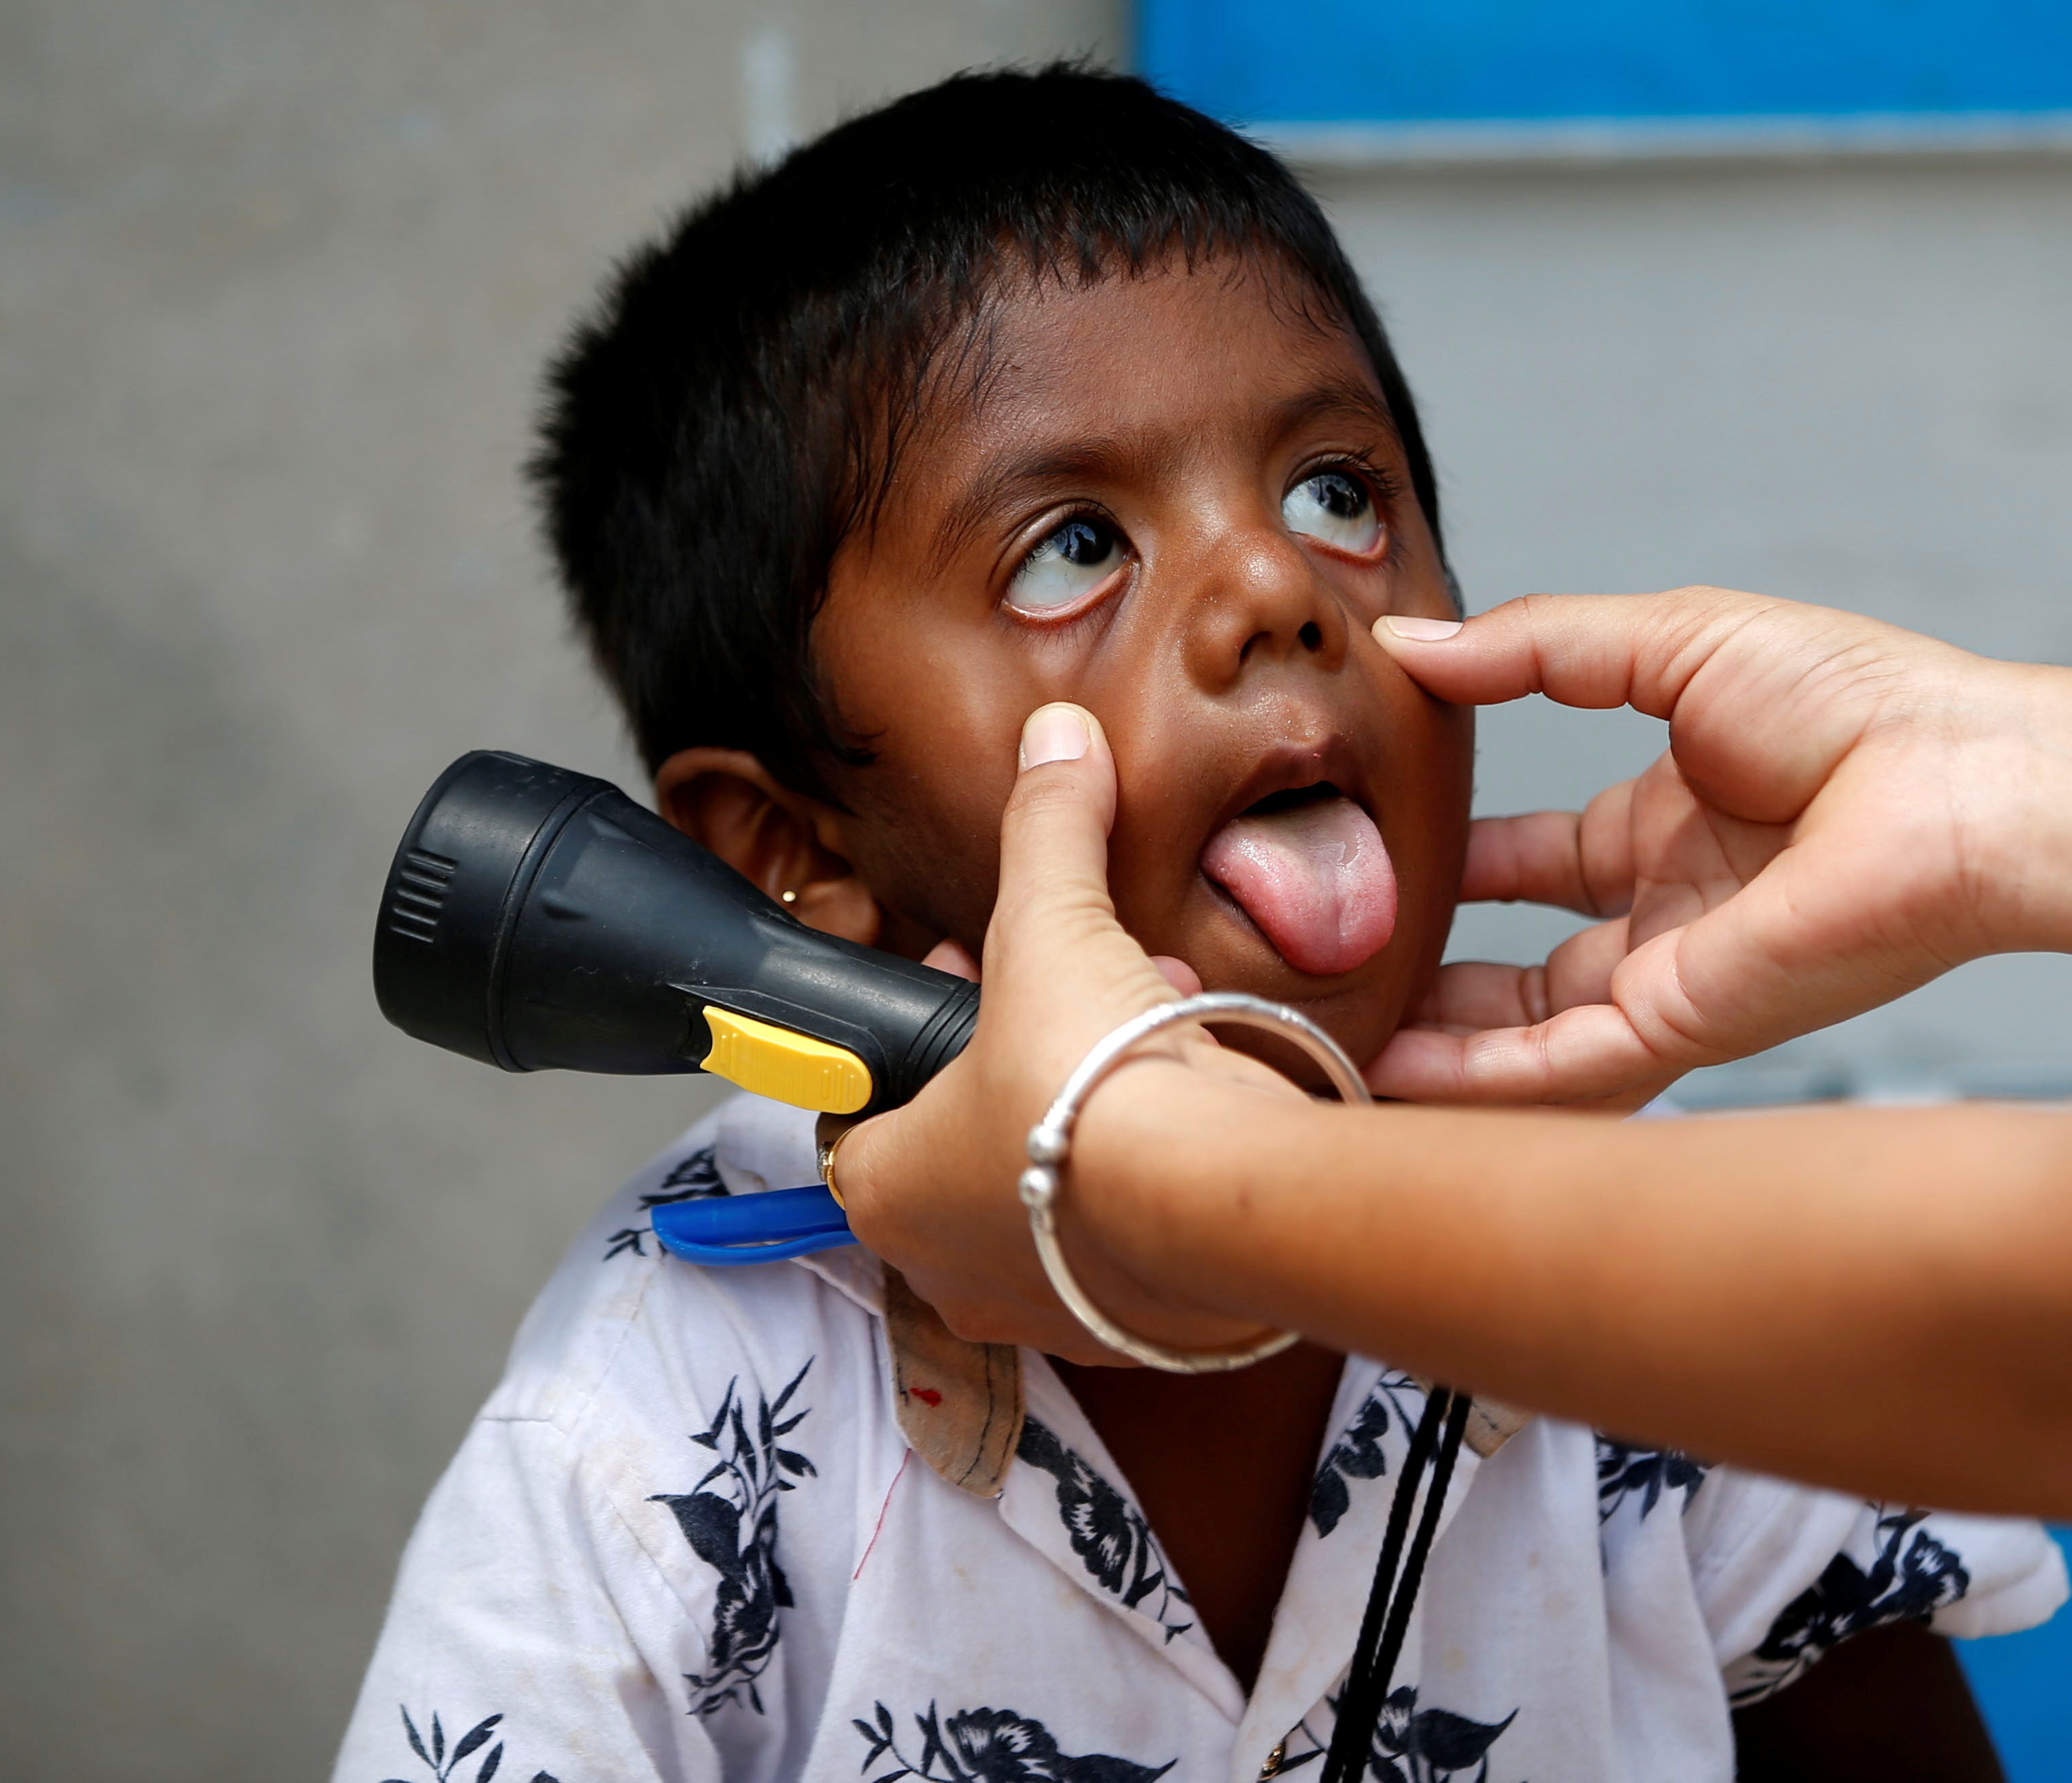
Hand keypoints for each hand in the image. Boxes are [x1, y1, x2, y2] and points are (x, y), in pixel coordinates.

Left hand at [832, 702, 1301, 1358]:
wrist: (1213, 1204)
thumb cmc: (1092, 1089)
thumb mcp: (1052, 928)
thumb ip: (1045, 830)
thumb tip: (1055, 741)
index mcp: (885, 1188)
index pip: (859, 1113)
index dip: (911, 1035)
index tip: (965, 979)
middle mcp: (950, 1269)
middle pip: (961, 1148)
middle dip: (1016, 1063)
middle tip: (1067, 998)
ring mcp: (1048, 1309)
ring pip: (1050, 1197)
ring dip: (1088, 1116)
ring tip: (1150, 1031)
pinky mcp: (1141, 1331)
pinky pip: (1131, 1243)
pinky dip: (1155, 1176)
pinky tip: (1199, 1107)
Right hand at [1368, 591, 2071, 1105]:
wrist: (1960, 778)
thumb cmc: (1859, 698)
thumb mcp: (1668, 640)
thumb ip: (1532, 649)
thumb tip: (1408, 647)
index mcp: (1672, 822)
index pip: (1535, 859)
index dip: (1451, 862)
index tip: (1359, 853)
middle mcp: (1667, 914)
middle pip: (1517, 963)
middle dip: (1427, 971)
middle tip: (1324, 968)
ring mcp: (1673, 979)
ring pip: (1521, 1035)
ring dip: (1429, 1041)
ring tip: (1322, 1041)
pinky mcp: (1684, 1027)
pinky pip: (1556, 1071)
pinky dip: (1470, 1084)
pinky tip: (1386, 1075)